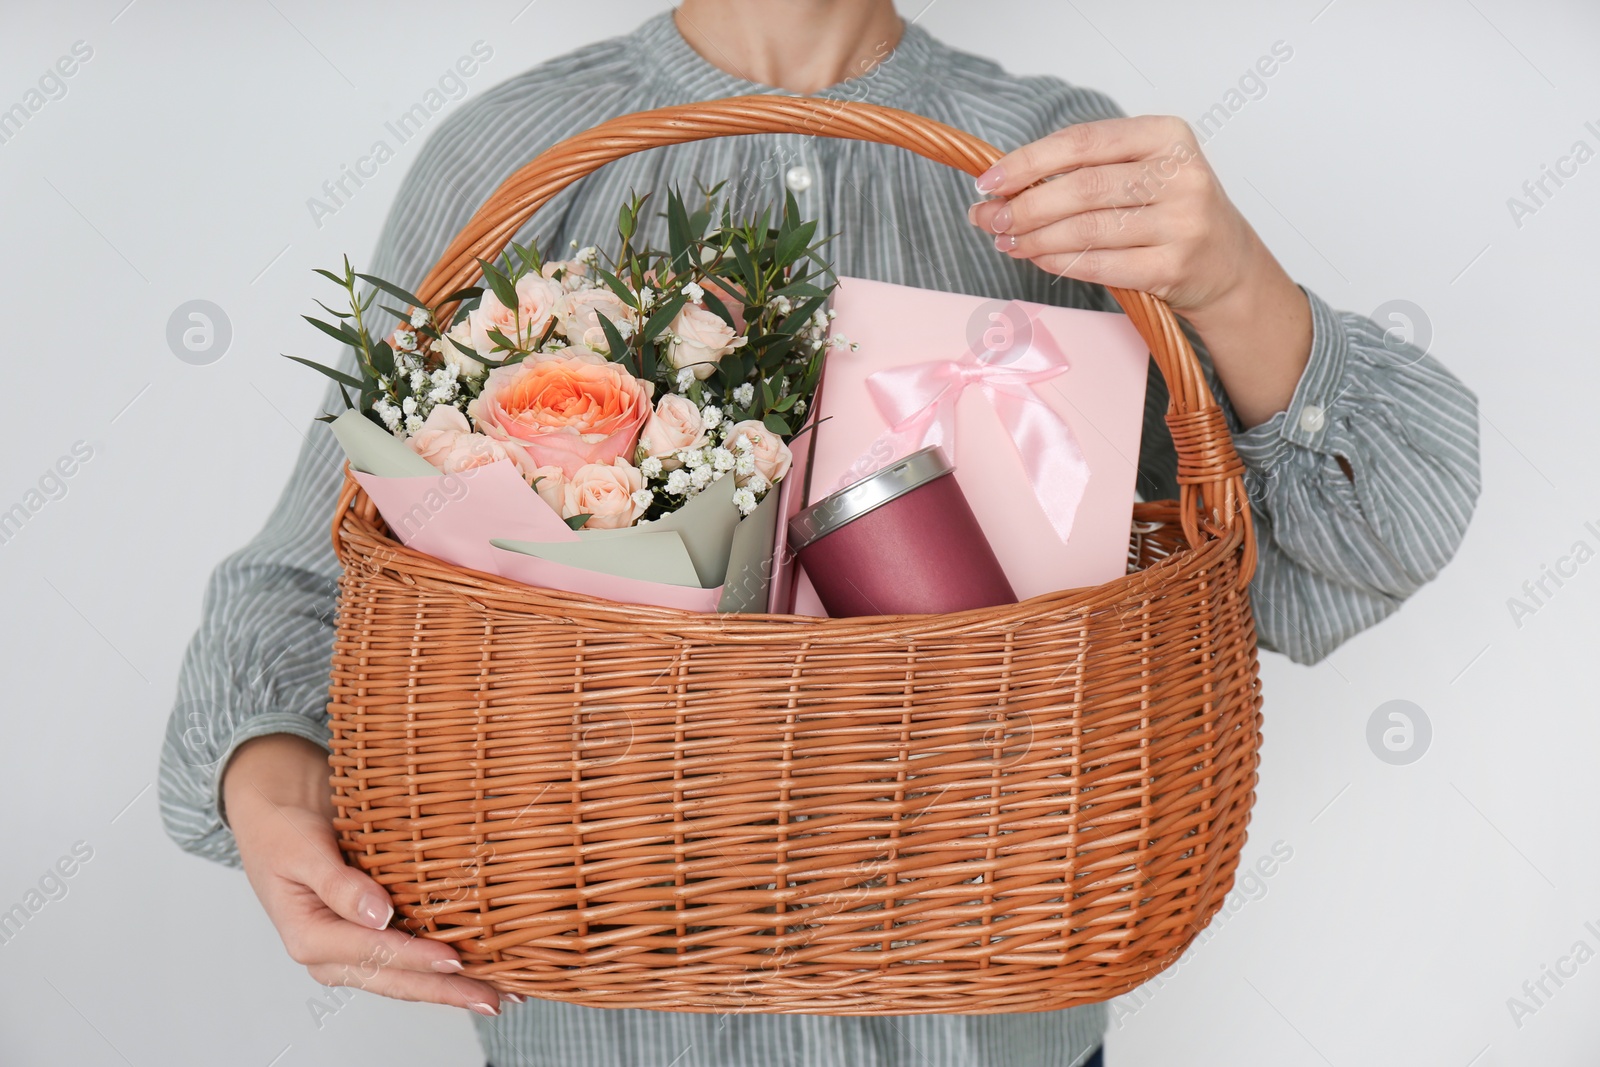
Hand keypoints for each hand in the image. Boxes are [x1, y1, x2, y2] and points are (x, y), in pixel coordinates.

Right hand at [222, 735, 507, 1016]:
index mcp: (310, 938)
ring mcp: (351, 952)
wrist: (277, 820)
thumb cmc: (283, 832)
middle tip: (493, 998)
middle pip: (397, 980)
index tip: (456, 960)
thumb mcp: (303, 851)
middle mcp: (332, 955)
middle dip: (446, 991)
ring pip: (406, 979)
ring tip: (497, 994)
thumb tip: (379, 915)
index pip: (374, 953)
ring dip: (450, 988)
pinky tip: (476, 971)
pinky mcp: (367, 941)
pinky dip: (439, 969)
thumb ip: (340, 885)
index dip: (417, 958)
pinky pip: (406, 962)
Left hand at [968, 116, 1312, 427]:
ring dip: (1034, 238)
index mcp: (1167, 135)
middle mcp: (1180, 175)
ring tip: (1005, 240)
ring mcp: (1181, 223)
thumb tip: (1003, 185)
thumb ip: (1086, 170)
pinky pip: (1099, 264)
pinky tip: (1036, 258)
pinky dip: (1059, 262)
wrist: (1228, 265)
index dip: (1029, 161)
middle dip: (1024, 205)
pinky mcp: (1173, 267)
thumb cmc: (1171, 212)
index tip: (990, 179)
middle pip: (1081, 187)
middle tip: (988, 217)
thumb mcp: (1144, 171)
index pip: (1083, 142)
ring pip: (1086, 229)